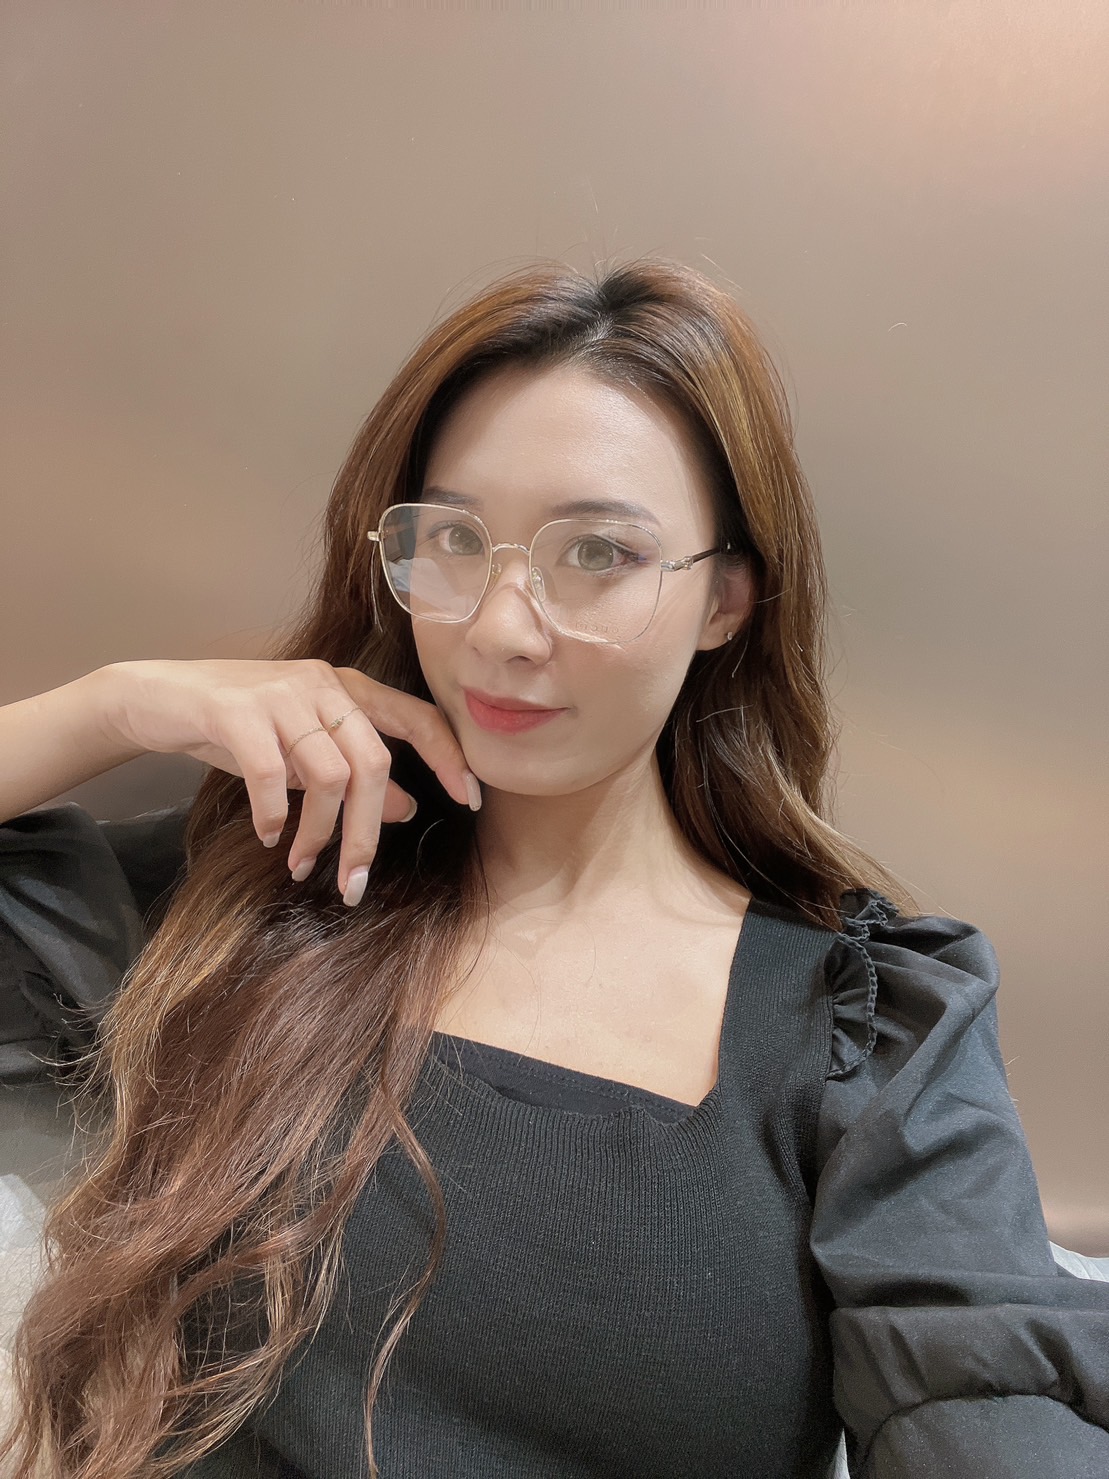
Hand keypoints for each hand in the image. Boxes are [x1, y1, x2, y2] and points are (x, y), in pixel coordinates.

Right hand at [98, 658, 479, 905]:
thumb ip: (355, 777)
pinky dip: (275, 814)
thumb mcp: (304, 755)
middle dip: (366, 833)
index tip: (470, 801)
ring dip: (318, 832)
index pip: (418, 719)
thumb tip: (409, 808)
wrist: (158, 698)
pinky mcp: (237, 710)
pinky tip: (269, 835)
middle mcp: (323, 684)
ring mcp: (281, 693)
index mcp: (349, 690)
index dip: (450, 757)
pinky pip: (272, 774)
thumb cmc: (239, 729)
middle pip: (373, 763)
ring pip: (327, 774)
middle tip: (354, 883)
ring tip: (303, 865)